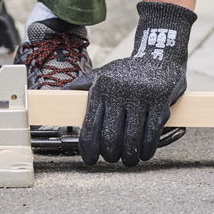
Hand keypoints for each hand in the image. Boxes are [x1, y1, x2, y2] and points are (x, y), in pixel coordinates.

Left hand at [69, 1, 196, 165]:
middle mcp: (118, 93)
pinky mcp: (159, 101)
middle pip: (111, 137)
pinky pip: (152, 132)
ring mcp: (140, 97)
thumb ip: (80, 86)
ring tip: (129, 160)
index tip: (90, 160)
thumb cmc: (126, 70)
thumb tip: (54, 94)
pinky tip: (145, 154)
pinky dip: (148, 148)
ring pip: (132, 138)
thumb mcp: (102, 74)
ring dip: (130, 155)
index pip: (90, 126)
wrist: (159, 53)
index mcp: (101, 89)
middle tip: (112, 159)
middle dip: (110, 154)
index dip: (89, 148)